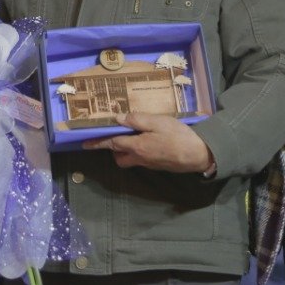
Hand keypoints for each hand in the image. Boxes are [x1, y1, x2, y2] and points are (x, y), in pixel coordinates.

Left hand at [82, 113, 214, 172]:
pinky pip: (142, 160)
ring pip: (130, 161)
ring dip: (126, 152)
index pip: (112, 144)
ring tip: (133, 137)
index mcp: (137, 146)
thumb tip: (118, 118)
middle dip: (114, 149)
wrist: (199, 155)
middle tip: (117, 135)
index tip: (85, 144)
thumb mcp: (157, 122)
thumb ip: (137, 120)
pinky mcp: (159, 165)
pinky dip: (139, 152)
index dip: (98, 143)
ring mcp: (150, 164)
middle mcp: (140, 158)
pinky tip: (148, 141)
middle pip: (120, 157)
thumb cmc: (178, 136)